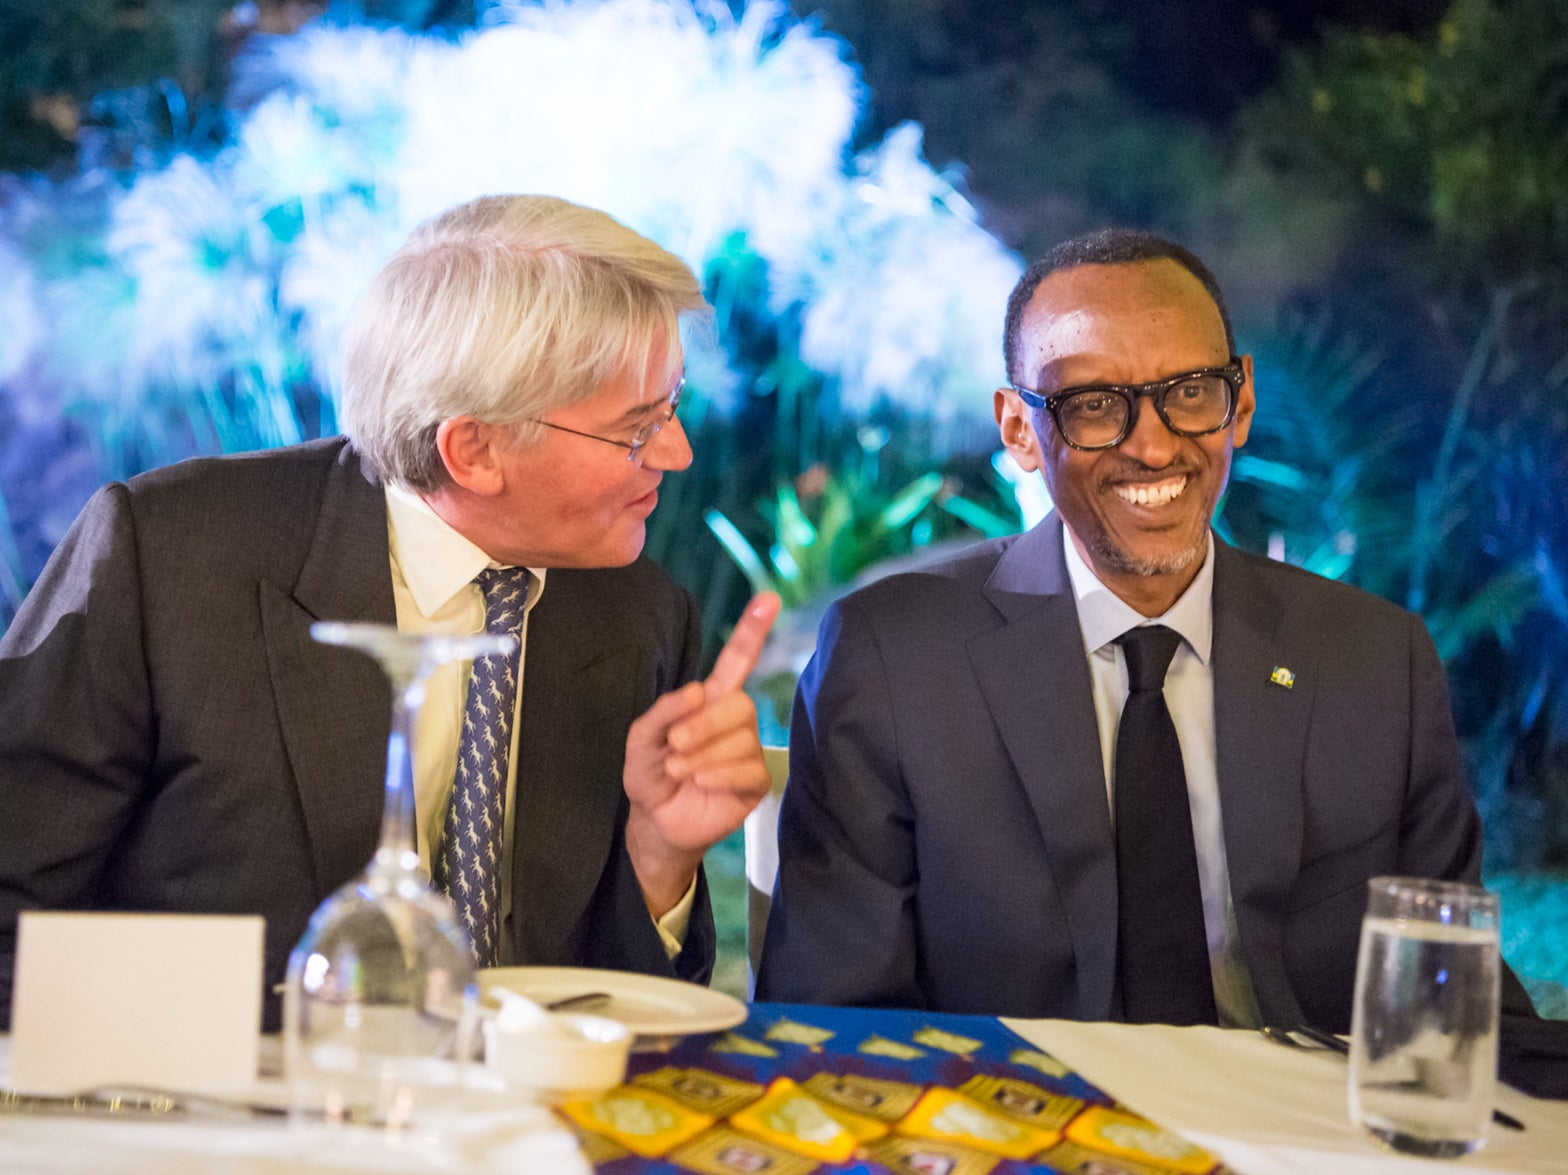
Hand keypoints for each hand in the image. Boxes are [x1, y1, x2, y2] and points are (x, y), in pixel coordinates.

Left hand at [623, 592, 781, 916]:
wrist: (656, 822)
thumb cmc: (652, 774)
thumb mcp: (641, 739)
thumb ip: (664, 711)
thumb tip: (700, 691)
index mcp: (711, 700)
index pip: (737, 661)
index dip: (753, 630)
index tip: (770, 598)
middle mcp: (736, 720)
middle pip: (739, 703)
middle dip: (703, 724)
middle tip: (675, 746)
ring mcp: (750, 751)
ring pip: (741, 738)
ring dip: (702, 755)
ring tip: (680, 771)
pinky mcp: (756, 782)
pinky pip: (747, 768)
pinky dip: (717, 774)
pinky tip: (700, 782)